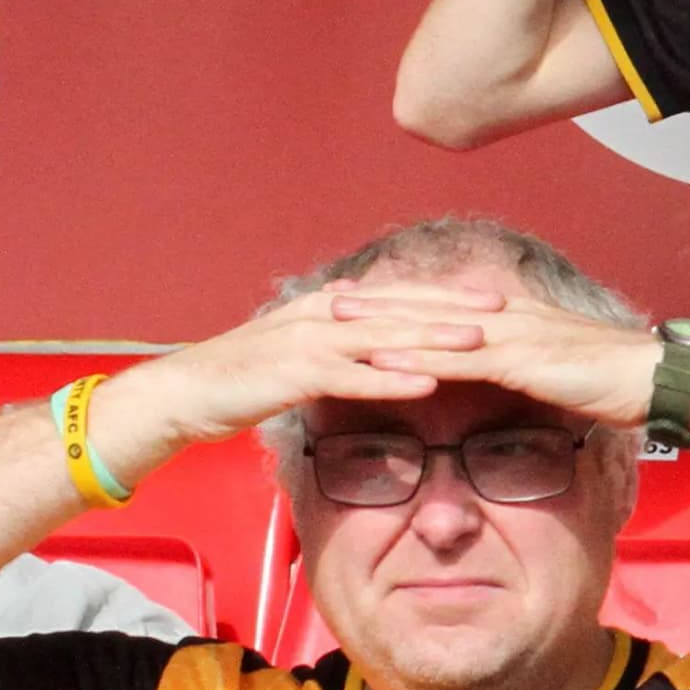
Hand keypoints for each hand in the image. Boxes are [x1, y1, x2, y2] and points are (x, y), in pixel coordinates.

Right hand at [102, 282, 504, 460]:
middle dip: (454, 307)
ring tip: (480, 341)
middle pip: (401, 308)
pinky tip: (426, 383)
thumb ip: (336, 331)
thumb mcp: (297, 345)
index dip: (447, 294)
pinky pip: (351, 376)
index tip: (494, 296)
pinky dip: (390, 377)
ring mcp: (307, 342)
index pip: (399, 295)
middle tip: (506, 309)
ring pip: (383, 337)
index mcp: (328, 307)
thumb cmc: (243, 377)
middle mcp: (323, 315)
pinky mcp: (294, 374)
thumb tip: (369, 316)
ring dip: (433, 338)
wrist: (182, 395)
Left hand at [330, 282, 661, 431]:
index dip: (404, 297)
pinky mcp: (519, 361)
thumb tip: (515, 375)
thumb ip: (534, 364)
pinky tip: (381, 362)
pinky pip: (456, 360)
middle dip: (378, 301)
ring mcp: (512, 335)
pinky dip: (415, 359)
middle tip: (329, 297)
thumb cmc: (619, 378)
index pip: (448, 301)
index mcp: (518, 316)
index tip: (366, 296)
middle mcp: (508, 317)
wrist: (655, 378)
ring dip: (382, 325)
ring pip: (433, 326)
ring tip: (336, 324)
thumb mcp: (566, 366)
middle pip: (430, 303)